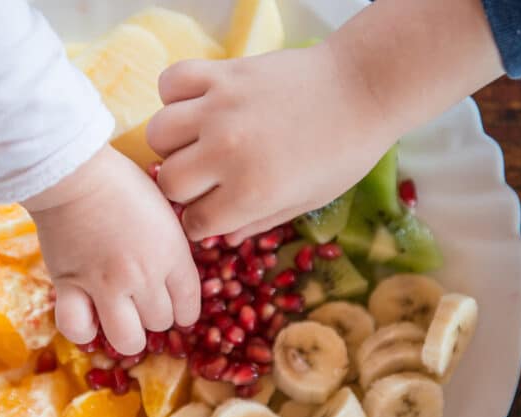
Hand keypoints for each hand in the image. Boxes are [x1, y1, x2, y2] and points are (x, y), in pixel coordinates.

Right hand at [23, 144, 199, 354]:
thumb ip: (173, 244)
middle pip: (160, 322)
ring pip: (128, 340)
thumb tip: (176, 271)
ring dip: (128, 333)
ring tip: (122, 318)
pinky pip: (79, 330)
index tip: (176, 307)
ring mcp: (106, 285)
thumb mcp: (165, 209)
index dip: (184, 311)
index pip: (189, 306)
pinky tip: (88, 318)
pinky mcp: (70, 286)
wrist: (75, 171)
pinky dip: (84, 329)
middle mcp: (144, 277)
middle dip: (156, 314)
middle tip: (144, 302)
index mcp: (172, 254)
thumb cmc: (122, 181)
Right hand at [146, 45, 395, 244]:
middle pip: (169, 183)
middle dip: (183, 191)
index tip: (210, 214)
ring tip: (195, 143)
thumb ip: (258, 223)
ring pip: (157, 134)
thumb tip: (222, 240)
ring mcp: (219, 108)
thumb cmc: (343, 153)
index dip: (202, 224)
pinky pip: (171, 83)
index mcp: (250, 192)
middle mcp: (226, 152)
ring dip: (172, 146)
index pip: (195, 222)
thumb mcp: (306, 202)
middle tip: (203, 181)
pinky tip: (196, 106)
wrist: (363, 89)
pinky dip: (175, 96)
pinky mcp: (222, 73)